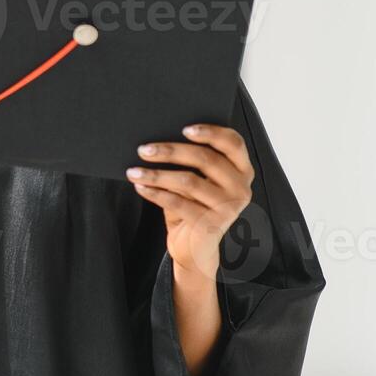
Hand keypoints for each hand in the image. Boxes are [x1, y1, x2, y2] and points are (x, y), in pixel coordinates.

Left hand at [126, 123, 254, 280]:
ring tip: (134, 171)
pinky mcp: (212, 225)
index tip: (183, 128)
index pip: (233, 143)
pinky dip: (156, 193)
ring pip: (189, 181)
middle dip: (170, 151)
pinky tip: (140, 187)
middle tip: (143, 149)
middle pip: (206, 159)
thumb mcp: (197, 180)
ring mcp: (229, 207)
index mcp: (242, 170)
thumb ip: (191, 162)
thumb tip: (159, 140)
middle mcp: (241, 187)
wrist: (195, 247)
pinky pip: (178, 203)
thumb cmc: (194, 206)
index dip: (210, 132)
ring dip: (156, 174)